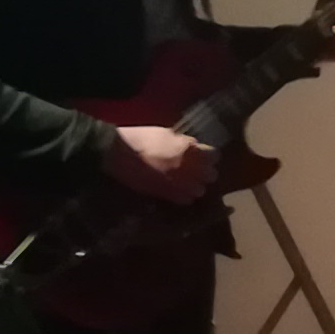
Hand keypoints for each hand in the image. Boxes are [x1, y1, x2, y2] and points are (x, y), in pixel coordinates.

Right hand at [101, 122, 215, 203]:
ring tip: (189, 180)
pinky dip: (185, 196)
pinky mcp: (166, 195)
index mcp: (190, 150)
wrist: (120, 154)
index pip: (214, 155)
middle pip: (211, 175)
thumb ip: (184, 142)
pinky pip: (185, 200)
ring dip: (197, 185)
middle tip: (199, 168)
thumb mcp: (167, 133)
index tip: (206, 153)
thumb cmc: (142, 138)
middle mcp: (189, 169)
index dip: (210, 155)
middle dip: (207, 171)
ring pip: (200, 190)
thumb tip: (195, 146)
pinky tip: (179, 190)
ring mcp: (178, 184)